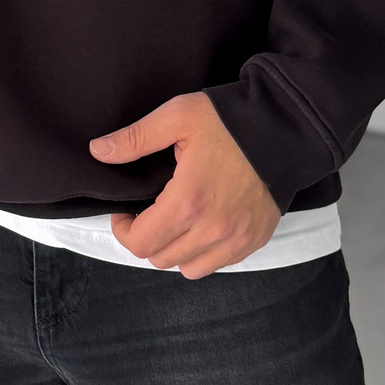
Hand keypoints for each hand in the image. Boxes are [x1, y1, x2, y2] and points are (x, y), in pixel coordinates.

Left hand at [89, 92, 280, 278]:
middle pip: (160, 259)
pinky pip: (218, 265)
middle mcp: (212, 230)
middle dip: (146, 238)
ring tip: (174, 222)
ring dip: (174, 250)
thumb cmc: (230, 120)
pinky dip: (203, 254)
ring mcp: (236, 239)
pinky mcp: (254, 240)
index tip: (124, 212)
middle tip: (147, 213)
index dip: (123, 230)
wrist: (285, 127)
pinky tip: (201, 227)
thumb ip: (134, 138)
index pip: (140, 243)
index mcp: (187, 202)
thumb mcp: (178, 116)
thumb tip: (98, 151)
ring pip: (188, 268)